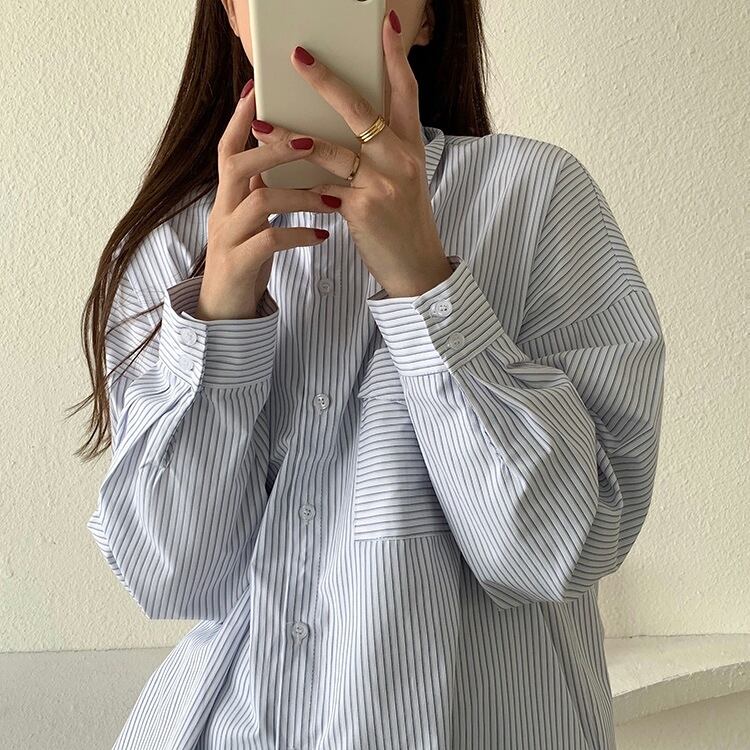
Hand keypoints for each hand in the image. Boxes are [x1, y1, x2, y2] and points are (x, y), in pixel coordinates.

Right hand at [200, 80, 340, 320]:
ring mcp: (227, 238)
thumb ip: (264, 189)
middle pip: (238, 166)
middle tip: (314, 141)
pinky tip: (322, 235)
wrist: (226, 311)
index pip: (229, 148)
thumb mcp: (254, 220)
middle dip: (276, 150)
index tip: (259, 88)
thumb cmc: (248, 259)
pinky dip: (298, 235)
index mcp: (228, 196)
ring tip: (332, 199)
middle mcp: (222, 211)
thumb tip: (289, 155)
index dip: (241, 118)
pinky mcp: (238, 265)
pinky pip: (269, 242)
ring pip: (259, 204)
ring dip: (299, 196)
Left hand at [250, 9, 453, 298]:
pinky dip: (297, 181)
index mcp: (411, 147)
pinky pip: (321, 185)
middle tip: (298, 57)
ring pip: (329, 148)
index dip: (396, 57)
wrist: (415, 266)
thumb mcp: (402, 180)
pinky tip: (274, 177)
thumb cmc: (402, 222)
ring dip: (291, 136)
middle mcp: (401, 158)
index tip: (388, 24)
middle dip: (326, 81)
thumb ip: (379, 152)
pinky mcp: (363, 208)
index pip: (406, 93)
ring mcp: (383, 182)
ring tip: (262, 125)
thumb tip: (343, 128)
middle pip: (360, 110)